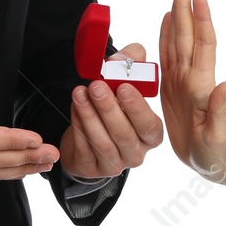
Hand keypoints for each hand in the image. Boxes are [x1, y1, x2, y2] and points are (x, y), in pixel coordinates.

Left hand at [60, 39, 164, 179]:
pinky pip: (84, 148)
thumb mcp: (126, 83)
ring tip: (79, 93)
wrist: (92, 135)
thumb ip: (131, 65)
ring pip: (102, 142)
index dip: (137, 108)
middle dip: (108, 108)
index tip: (124, 87)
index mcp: (151, 134)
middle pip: (123, 134)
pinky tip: (74, 107)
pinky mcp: (91, 169)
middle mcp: (136, 153)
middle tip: (96, 86)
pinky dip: (78, 125)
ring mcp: (114, 164)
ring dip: (89, 115)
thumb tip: (127, 57)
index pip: (149, 125)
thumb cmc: (115, 107)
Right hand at [159, 0, 225, 182]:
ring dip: (177, 17)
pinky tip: (166, 22)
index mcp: (201, 85)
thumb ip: (220, 110)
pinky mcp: (171, 87)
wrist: (208, 161)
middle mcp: (191, 77)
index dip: (202, 20)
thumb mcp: (217, 137)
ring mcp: (181, 80)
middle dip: (186, 9)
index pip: (203, 45)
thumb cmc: (213, 153)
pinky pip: (166, 56)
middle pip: (188, 36)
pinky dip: (165, 37)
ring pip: (177, 42)